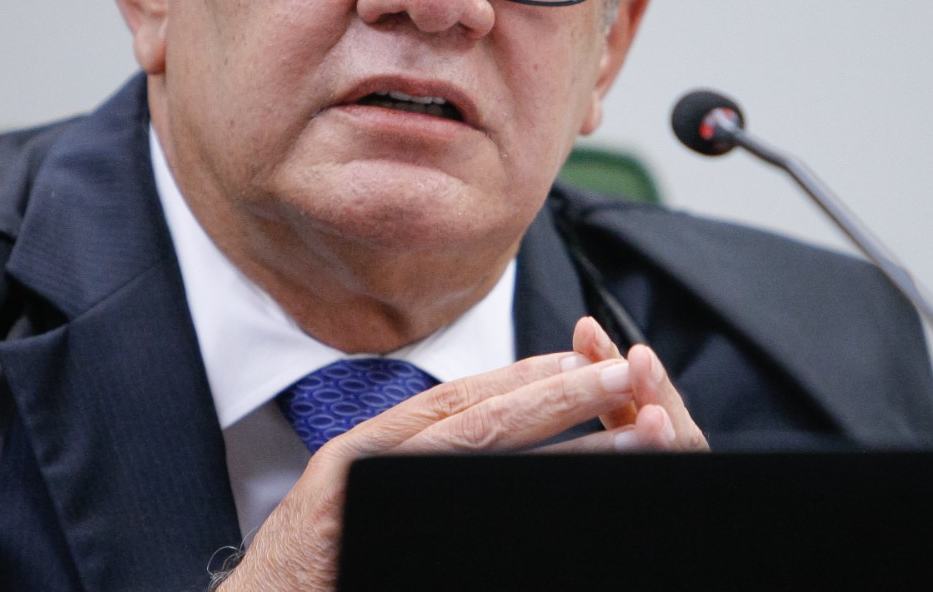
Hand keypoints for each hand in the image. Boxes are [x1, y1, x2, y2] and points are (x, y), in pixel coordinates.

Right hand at [219, 323, 704, 589]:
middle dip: (559, 397)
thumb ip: (407, 468)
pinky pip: (457, 507)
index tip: (583, 362)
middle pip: (481, 420)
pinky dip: (517, 497)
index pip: (459, 399)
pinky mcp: (374, 537)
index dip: (524, 377)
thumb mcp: (354, 502)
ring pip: (480, 457)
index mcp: (366, 449)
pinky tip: (563, 501)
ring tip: (629, 439)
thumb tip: (483, 452)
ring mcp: (371, 499)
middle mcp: (365, 464)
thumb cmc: (303, 573)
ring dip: (564, 452)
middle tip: (623, 380)